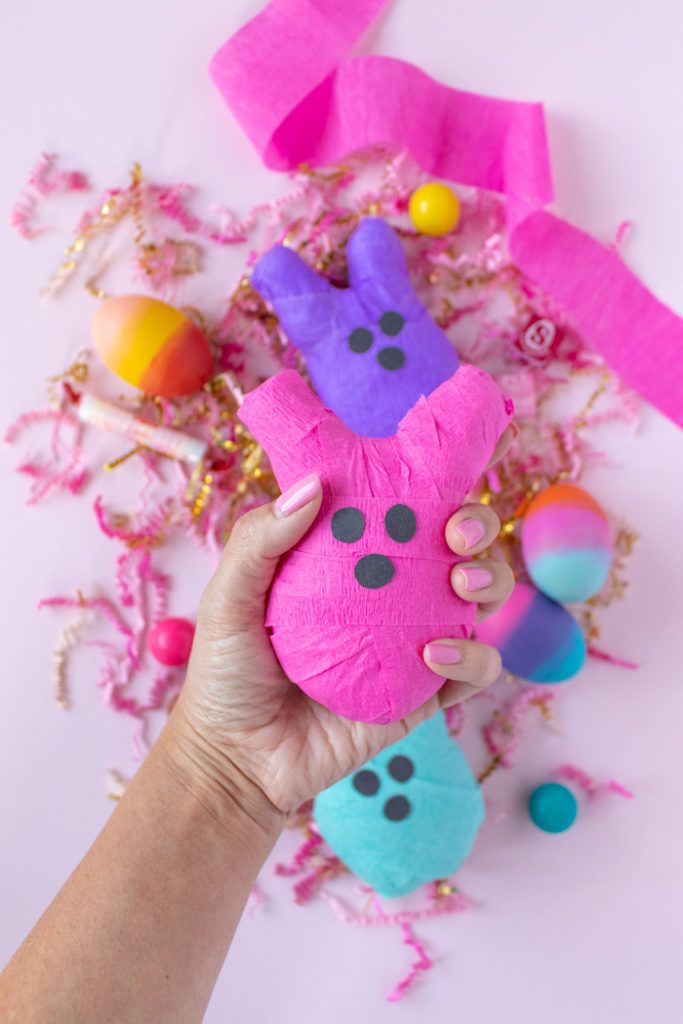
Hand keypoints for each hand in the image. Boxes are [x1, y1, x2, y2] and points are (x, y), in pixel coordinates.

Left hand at [169, 427, 514, 824]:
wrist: (237, 760)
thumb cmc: (226, 673)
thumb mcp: (229, 598)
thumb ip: (260, 539)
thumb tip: (314, 484)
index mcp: (352, 557)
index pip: (403, 507)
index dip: (436, 481)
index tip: (445, 468)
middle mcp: (392, 592)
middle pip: (458, 544)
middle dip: (477, 524)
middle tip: (458, 531)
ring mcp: (413, 641)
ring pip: (481, 599)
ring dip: (490, 581)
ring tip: (460, 584)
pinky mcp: (426, 693)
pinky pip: (475, 670)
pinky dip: (474, 657)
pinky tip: (434, 654)